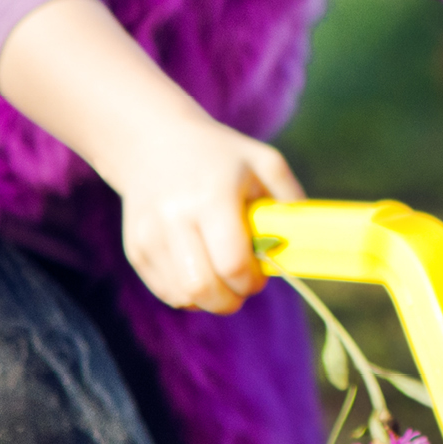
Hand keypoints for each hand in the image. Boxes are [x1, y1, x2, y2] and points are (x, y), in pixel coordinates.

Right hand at [100, 114, 305, 314]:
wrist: (153, 143)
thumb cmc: (220, 155)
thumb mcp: (264, 161)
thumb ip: (291, 198)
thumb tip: (306, 240)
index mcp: (212, 196)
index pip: (232, 262)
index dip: (251, 280)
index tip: (260, 275)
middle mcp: (175, 217)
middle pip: (202, 287)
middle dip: (230, 300)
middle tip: (242, 288)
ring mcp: (149, 235)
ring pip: (182, 296)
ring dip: (209, 300)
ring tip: (222, 279)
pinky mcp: (135, 249)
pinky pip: (166, 292)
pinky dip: (188, 294)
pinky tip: (201, 273)